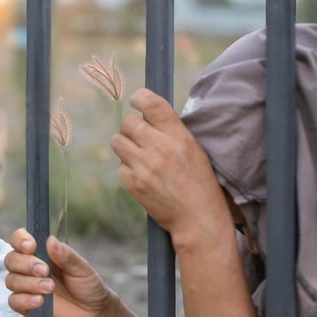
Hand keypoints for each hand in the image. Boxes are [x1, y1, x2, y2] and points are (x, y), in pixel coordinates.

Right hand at [4, 228, 114, 316]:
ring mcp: (26, 287)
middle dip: (25, 264)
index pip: (19, 239)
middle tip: (44, 270)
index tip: (31, 246)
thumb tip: (50, 240)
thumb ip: (66, 255)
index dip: (20, 240)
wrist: (94, 313)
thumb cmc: (87, 285)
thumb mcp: (81, 268)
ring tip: (49, 288)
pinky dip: (25, 300)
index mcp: (40, 252)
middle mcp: (28, 268)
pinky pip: (14, 301)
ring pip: (11, 280)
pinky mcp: (25, 306)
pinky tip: (40, 301)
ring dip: (28, 283)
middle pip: (11, 260)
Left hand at [110, 88, 229, 245]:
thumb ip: (172, 131)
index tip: (136, 100)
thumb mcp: (194, 150)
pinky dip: (127, 169)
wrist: (198, 218)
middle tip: (141, 137)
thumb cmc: (199, 182)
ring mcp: (144, 166)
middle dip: (132, 127)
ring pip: (117, 141)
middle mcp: (160, 148)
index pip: (152, 104)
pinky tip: (142, 176)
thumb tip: (147, 114)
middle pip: (128, 122)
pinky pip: (120, 166)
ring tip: (139, 156)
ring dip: (125, 145)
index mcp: (179, 136)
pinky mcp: (133, 183)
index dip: (139, 98)